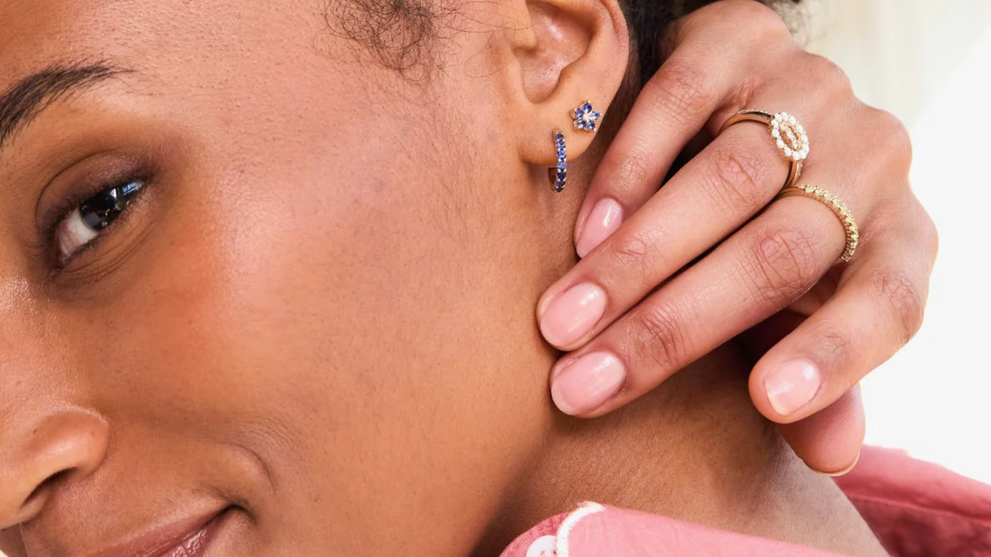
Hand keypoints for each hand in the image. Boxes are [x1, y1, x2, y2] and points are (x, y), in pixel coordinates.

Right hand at [536, 0, 937, 473]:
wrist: (746, 103)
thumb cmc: (770, 228)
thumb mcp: (795, 305)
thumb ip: (817, 374)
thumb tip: (830, 454)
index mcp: (898, 236)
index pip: (889, 301)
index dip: (832, 355)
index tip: (764, 404)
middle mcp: (870, 159)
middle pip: (779, 251)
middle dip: (673, 324)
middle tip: (585, 380)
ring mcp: (811, 91)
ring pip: (730, 180)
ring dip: (637, 258)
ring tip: (566, 318)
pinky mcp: (744, 40)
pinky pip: (685, 102)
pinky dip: (631, 171)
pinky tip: (586, 231)